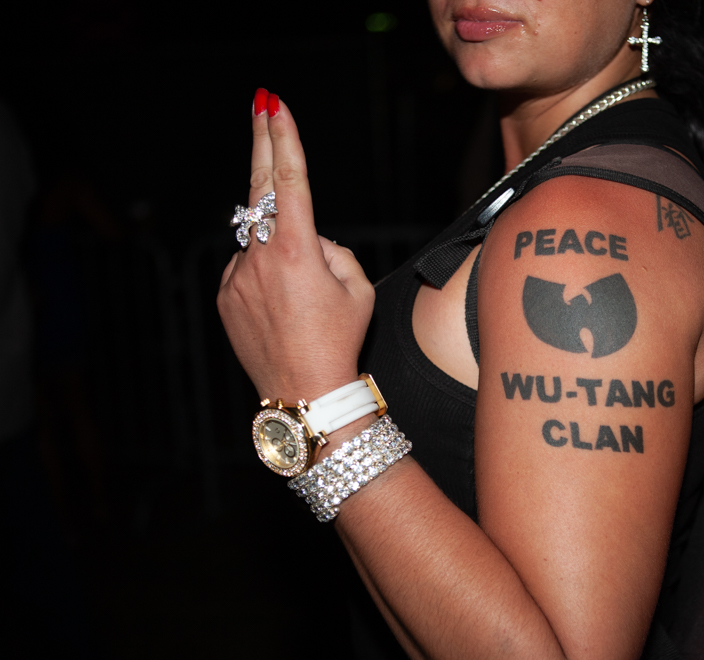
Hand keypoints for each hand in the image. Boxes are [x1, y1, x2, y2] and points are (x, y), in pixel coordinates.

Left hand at [218, 90, 373, 402]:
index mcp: (297, 251)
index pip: (289, 181)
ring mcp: (237, 277)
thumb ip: (334, 250)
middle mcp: (261, 257)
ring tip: (302, 299)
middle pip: (260, 189)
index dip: (284, 140)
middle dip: (262, 143)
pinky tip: (283, 311)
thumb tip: (309, 238)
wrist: (305, 392)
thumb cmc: (339, 341)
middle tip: (261, 103)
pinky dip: (266, 277)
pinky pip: (249, 269)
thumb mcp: (357, 288)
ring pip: (262, 242)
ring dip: (282, 251)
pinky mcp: (226, 296)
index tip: (276, 107)